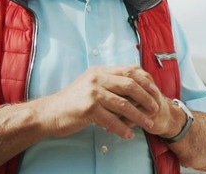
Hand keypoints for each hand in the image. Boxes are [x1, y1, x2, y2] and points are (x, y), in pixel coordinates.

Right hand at [32, 65, 162, 139]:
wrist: (50, 112)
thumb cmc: (73, 101)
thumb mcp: (91, 84)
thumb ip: (109, 82)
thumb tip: (132, 85)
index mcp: (101, 71)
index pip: (130, 71)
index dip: (146, 81)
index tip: (155, 92)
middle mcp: (98, 78)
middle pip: (130, 85)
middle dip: (147, 98)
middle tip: (155, 108)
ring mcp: (93, 93)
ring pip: (124, 104)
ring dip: (139, 116)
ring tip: (149, 124)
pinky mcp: (89, 108)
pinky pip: (112, 120)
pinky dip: (123, 128)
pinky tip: (129, 134)